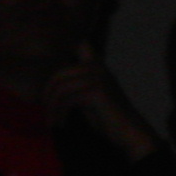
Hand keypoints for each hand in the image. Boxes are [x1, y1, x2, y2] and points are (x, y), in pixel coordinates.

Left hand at [44, 44, 162, 162]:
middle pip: (59, 75)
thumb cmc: (105, 118)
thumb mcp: (86, 96)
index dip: (64, 49)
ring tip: (52, 122)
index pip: (80, 44)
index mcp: (96, 64)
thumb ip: (73, 85)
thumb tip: (48, 84)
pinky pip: (68, 100)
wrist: (127, 132)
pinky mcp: (98, 91)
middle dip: (48, 96)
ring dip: (53, 108)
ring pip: (61, 89)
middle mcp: (98, 67)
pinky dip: (60, 113)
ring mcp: (99, 77)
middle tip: (47, 113)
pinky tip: (61, 124)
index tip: (56, 79)